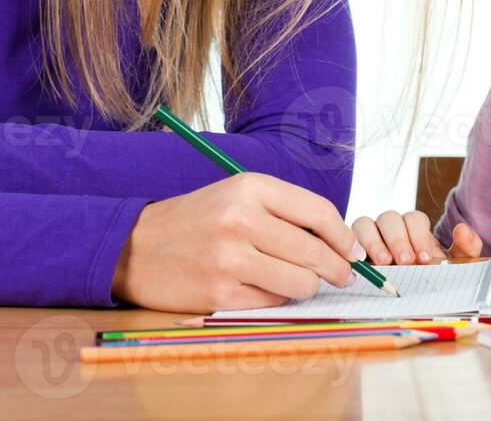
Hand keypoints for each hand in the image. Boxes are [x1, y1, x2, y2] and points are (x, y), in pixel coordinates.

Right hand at [111, 172, 365, 312]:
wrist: (135, 245)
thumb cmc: (197, 220)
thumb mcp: (238, 196)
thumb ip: (285, 212)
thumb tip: (339, 241)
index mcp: (250, 188)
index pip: (319, 213)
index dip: (345, 237)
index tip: (355, 251)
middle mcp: (241, 219)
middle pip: (315, 253)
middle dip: (337, 269)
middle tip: (341, 275)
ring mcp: (229, 259)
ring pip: (300, 283)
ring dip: (306, 286)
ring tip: (296, 280)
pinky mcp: (219, 294)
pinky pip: (272, 303)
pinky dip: (275, 299)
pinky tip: (261, 288)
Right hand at [351, 211, 482, 264]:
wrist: (410, 297)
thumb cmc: (429, 276)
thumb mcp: (451, 265)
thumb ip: (465, 248)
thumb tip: (462, 228)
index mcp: (413, 228)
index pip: (414, 219)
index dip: (418, 236)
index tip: (424, 258)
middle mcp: (389, 228)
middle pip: (389, 218)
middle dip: (398, 239)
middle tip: (405, 262)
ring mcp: (368, 237)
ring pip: (365, 223)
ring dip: (374, 241)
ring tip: (384, 262)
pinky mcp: (351, 250)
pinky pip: (347, 239)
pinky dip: (353, 248)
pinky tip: (362, 265)